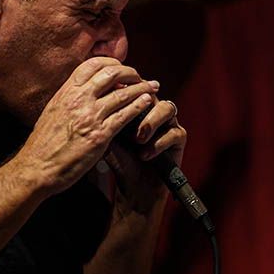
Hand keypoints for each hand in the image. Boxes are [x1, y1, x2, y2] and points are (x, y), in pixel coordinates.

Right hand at [14, 57, 159, 195]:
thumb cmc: (43, 144)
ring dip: (141, 88)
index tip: (121, 67)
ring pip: (123, 93)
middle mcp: (78, 99)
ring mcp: (90, 116)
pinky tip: (147, 103)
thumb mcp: (53, 111)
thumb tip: (84, 90)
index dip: (111, 62)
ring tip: (152, 87)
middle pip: (112, 73)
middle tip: (140, 76)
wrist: (36, 168)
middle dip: (131, 72)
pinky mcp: (100, 136)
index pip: (92, 65)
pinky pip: (125, 115)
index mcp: (66, 92)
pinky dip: (139, 106)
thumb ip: (69, 99)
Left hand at [104, 96, 185, 213]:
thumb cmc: (120, 159)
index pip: (134, 87)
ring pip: (167, 108)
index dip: (126, 89)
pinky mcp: (179, 138)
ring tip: (138, 139)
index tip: (113, 96)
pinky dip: (158, 143)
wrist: (134, 186)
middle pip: (152, 93)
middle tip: (126, 116)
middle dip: (140, 103)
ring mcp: (169, 122)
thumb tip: (94, 101)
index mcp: (137, 104)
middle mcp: (154, 109)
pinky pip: (174, 133)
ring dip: (151, 122)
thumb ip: (105, 119)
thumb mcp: (108, 137)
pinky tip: (145, 154)